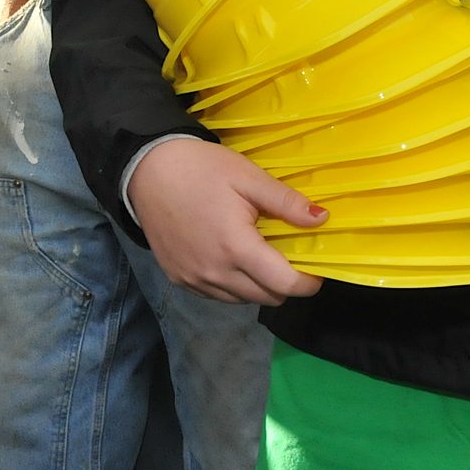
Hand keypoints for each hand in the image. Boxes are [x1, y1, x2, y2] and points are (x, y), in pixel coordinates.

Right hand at [127, 138, 328, 305]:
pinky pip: (218, 295)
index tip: (317, 271)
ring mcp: (193, 280)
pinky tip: (235, 259)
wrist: (147, 170)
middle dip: (286, 284)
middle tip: (290, 258)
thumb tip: (322, 219)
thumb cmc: (202, 169)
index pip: (283, 285)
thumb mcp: (249, 178)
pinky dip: (234, 285)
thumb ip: (286, 203)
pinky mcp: (178, 279)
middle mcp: (214, 273)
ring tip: (262, 256)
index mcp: (236, 248)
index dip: (307, 283)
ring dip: (259, 286)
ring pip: (242, 300)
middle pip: (266, 298)